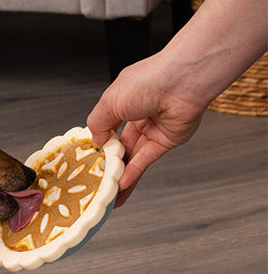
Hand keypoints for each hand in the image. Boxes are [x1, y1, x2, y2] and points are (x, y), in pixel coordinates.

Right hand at [87, 53, 205, 206]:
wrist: (183, 82)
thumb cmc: (149, 81)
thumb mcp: (109, 102)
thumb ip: (98, 124)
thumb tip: (97, 142)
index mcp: (124, 100)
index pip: (107, 126)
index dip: (99, 142)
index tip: (90, 158)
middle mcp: (139, 114)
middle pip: (120, 145)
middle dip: (109, 163)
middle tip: (98, 179)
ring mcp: (153, 129)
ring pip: (133, 156)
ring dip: (121, 174)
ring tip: (109, 191)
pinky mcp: (167, 141)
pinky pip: (146, 159)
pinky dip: (133, 172)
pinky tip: (122, 184)